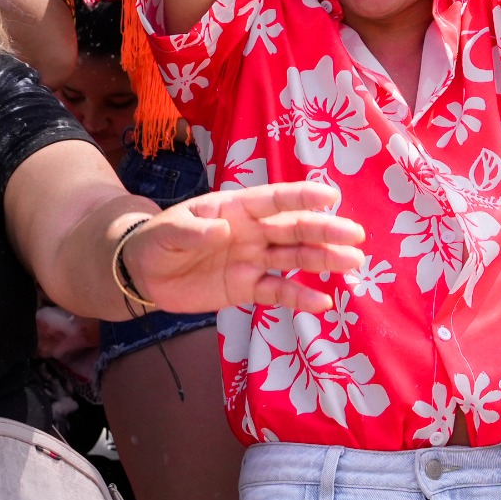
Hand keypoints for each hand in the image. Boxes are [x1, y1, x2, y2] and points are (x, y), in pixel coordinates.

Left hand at [122, 181, 367, 315]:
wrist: (144, 274)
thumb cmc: (158, 240)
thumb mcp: (168, 232)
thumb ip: (193, 230)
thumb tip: (221, 229)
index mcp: (236, 208)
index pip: (274, 200)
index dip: (302, 197)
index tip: (331, 197)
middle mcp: (253, 232)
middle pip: (294, 229)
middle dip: (326, 231)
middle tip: (355, 236)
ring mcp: (254, 260)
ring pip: (295, 258)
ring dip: (324, 260)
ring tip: (352, 262)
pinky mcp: (248, 288)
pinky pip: (278, 292)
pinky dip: (300, 297)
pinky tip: (323, 302)